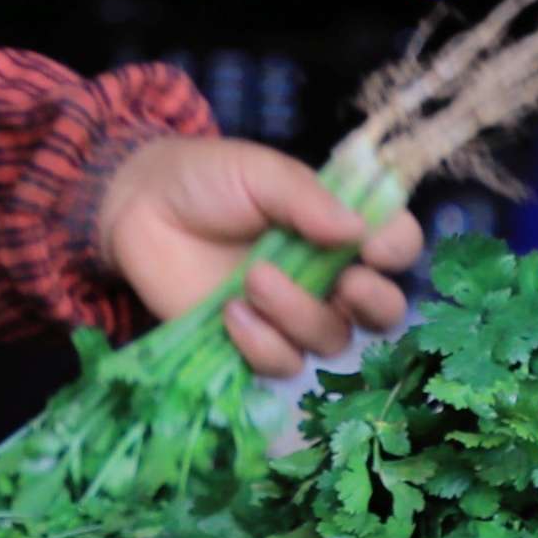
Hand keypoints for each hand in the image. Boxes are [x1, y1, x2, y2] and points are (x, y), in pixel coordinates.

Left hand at [93, 138, 424, 372]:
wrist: (139, 208)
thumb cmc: (207, 179)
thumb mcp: (259, 172)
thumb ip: (306, 197)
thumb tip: (358, 230)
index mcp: (341, 229)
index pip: (397, 246)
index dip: (398, 251)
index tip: (377, 247)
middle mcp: (328, 277)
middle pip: (382, 311)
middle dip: (373, 303)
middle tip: (346, 283)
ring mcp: (292, 317)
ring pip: (330, 340)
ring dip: (299, 314)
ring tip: (254, 278)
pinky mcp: (252, 347)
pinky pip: (282, 365)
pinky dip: (261, 343)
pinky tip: (230, 312)